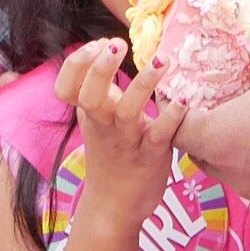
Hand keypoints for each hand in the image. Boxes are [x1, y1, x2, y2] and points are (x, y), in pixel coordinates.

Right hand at [57, 37, 183, 220]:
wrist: (114, 207)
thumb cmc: (109, 155)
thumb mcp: (95, 122)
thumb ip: (97, 91)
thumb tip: (102, 51)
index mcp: (88, 115)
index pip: (66, 87)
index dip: (77, 64)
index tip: (98, 43)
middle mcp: (103, 127)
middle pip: (90, 96)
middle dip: (100, 69)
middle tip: (116, 44)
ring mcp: (126, 143)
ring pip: (128, 113)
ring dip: (143, 85)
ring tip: (162, 61)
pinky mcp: (151, 157)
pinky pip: (159, 136)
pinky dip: (171, 117)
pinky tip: (183, 100)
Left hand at [174, 9, 249, 198]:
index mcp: (225, 137)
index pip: (176, 130)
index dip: (173, 107)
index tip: (181, 89)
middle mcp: (240, 171)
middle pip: (200, 156)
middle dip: (199, 130)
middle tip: (209, 100)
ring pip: (231, 172)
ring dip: (229, 148)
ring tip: (244, 115)